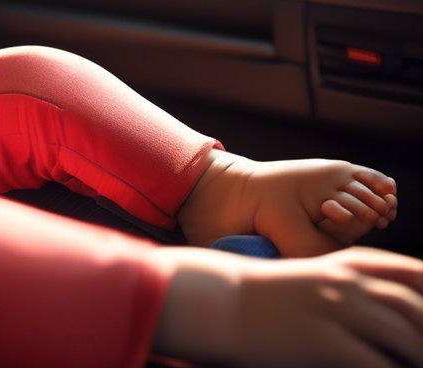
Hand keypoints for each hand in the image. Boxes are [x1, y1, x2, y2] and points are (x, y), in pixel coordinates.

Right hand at [152, 245, 422, 366]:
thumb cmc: (265, 294)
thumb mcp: (312, 277)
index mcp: (347, 265)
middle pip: (414, 306)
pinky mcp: (324, 342)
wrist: (220, 301)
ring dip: (420, 353)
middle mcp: (348, 284)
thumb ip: (350, 285)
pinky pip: (374, 364)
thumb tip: (387, 308)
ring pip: (405, 337)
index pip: (413, 272)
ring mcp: (337, 312)